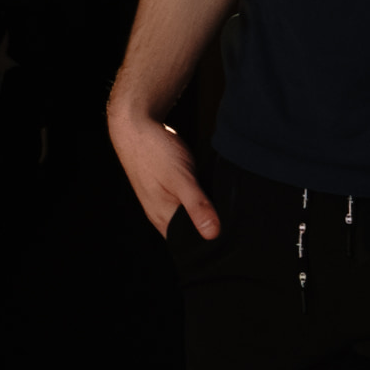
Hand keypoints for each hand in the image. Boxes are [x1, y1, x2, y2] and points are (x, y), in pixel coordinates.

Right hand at [107, 78, 222, 239]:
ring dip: (204, 213)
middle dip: (210, 229)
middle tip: (235, 221)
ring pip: (187, 217)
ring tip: (225, 207)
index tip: (233, 237)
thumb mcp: (180, 178)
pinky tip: (209, 192)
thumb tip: (213, 234)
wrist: (135, 126)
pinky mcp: (166, 189)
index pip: (190, 243)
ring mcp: (162, 201)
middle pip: (189, 232)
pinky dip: (198, 200)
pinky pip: (184, 203)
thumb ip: (197, 205)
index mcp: (163, 217)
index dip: (211, 243)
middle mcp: (161, 214)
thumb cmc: (154, 151)